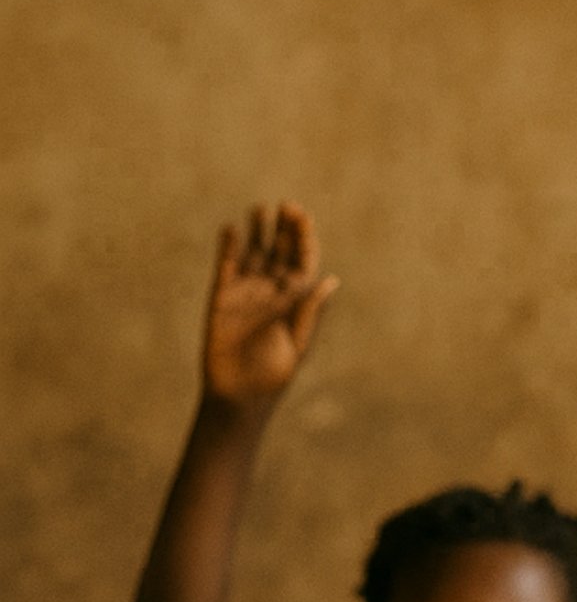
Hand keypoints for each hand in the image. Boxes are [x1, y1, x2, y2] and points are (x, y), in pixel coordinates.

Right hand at [202, 204, 337, 409]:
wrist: (238, 395)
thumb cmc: (274, 376)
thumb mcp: (296, 344)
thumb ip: (309, 312)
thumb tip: (330, 280)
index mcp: (296, 301)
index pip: (303, 262)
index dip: (305, 239)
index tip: (303, 218)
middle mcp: (273, 291)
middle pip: (281, 251)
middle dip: (285, 228)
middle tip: (287, 206)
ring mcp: (247, 291)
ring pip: (254, 252)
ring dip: (258, 230)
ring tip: (261, 209)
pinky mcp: (222, 296)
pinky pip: (226, 265)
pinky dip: (228, 246)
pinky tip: (232, 229)